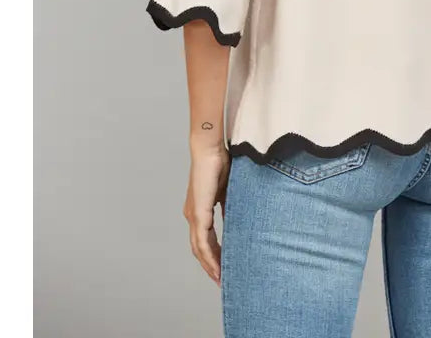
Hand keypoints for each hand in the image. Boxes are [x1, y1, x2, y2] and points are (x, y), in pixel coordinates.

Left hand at [182, 145, 229, 286]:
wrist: (210, 149)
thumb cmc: (219, 163)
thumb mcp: (227, 191)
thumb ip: (229, 206)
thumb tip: (238, 218)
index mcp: (199, 210)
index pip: (204, 239)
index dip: (213, 254)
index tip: (223, 267)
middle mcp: (192, 215)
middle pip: (199, 249)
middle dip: (210, 266)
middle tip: (222, 280)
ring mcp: (193, 215)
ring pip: (199, 248)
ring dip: (210, 265)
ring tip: (221, 278)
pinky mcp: (198, 213)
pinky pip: (202, 241)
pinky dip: (209, 255)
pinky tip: (217, 266)